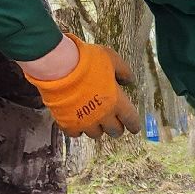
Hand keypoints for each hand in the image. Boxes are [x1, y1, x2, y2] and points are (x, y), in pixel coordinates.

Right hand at [23, 35, 139, 138]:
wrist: (60, 67)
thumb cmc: (87, 61)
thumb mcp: (112, 60)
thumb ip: (124, 71)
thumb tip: (130, 80)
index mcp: (117, 102)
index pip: (131, 120)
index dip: (133, 125)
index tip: (133, 127)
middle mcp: (104, 116)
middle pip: (115, 131)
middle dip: (115, 127)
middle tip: (113, 121)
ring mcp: (86, 122)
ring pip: (96, 134)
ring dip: (97, 127)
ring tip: (93, 119)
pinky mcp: (69, 123)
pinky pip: (76, 133)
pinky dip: (78, 129)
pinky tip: (77, 120)